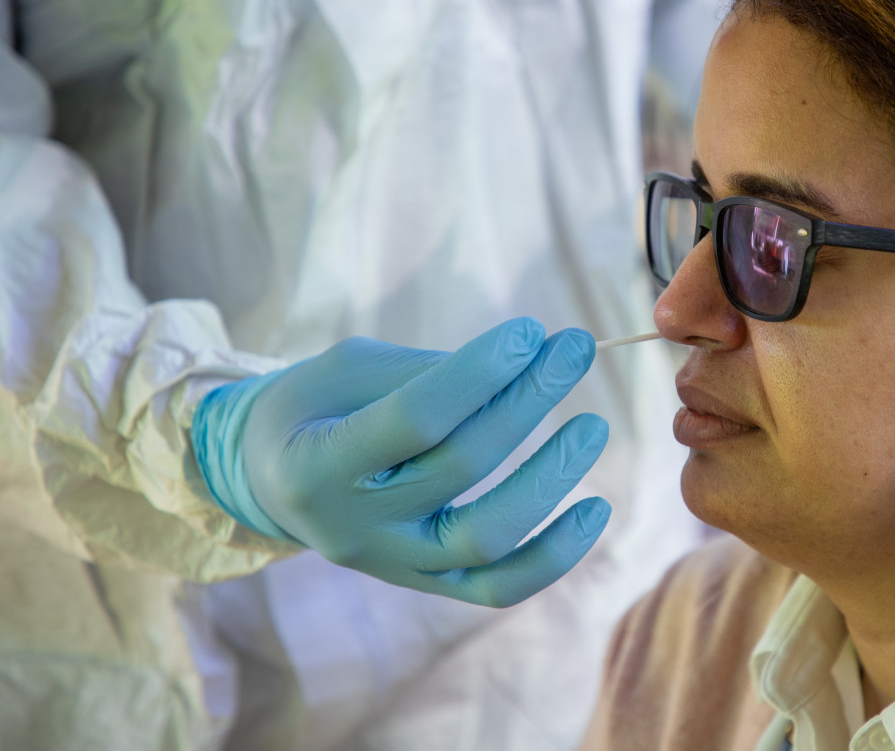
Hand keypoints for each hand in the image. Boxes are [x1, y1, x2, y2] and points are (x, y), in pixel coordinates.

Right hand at [191, 318, 610, 606]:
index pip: (415, 418)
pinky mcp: (426, 583)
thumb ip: (428, 370)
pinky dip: (554, 556)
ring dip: (550, 478)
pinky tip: (597, 509)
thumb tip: (527, 359)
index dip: (478, 373)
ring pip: (485, 538)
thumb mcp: (348, 369)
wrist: (272, 479)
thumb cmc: (317, 406)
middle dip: (525, 400)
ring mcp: (392, 564)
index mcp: (318, 462)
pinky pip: (496, 588)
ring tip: (592, 425)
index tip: (528, 331)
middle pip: (460, 466)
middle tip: (572, 349)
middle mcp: (354, 526)